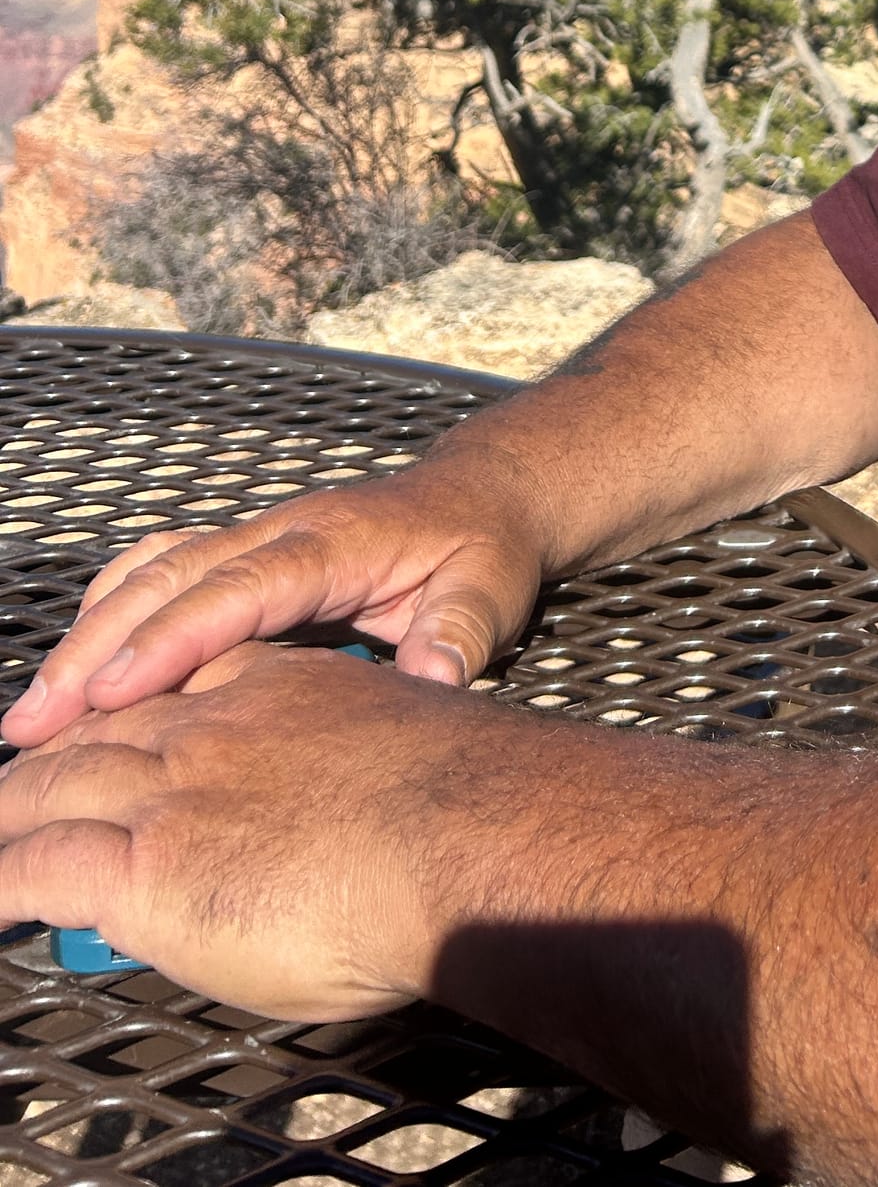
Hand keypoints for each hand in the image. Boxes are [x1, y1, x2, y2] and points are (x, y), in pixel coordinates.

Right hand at [0, 455, 549, 748]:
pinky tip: (75, 665)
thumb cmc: (486, 548)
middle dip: (97, 647)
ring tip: (34, 710)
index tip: (110, 693)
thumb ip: (461, 632)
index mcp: (334, 543)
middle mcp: (282, 532)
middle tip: (34, 721)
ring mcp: (259, 538)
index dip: (173, 639)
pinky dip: (112, 611)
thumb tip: (435, 677)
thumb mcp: (492, 590)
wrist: (487, 496)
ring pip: (154, 574)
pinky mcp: (246, 556)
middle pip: (172, 580)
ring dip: (89, 635)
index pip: (240, 590)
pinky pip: (164, 572)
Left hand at [0, 643, 557, 1017]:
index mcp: (286, 686)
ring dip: (8, 803)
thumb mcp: (409, 741)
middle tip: (18, 769)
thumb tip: (365, 772)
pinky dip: (1, 878)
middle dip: (52, 740)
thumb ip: (358, 750)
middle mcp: (220, 721)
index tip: (110, 702)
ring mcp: (178, 785)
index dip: (140, 680)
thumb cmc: (470, 808)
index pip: (191, 666)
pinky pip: (38, 865)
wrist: (468, 834)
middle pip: (106, 718)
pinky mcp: (149, 861)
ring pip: (55, 780)